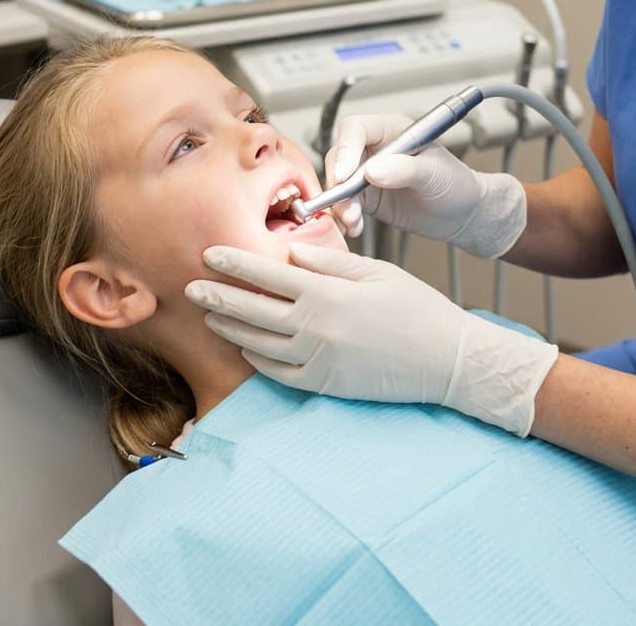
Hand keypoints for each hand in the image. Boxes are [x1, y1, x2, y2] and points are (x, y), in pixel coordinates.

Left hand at [186, 243, 558, 435]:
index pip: (267, 274)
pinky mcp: (324, 385)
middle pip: (252, 310)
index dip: (235, 262)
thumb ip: (329, 262)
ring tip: (209, 315)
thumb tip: (291, 249)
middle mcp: (316, 328)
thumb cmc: (416, 307)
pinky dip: (256, 358)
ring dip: (230, 327)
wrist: (446, 359)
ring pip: (258, 343)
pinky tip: (245, 346)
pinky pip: (278, 373)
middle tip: (189, 287)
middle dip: (217, 296)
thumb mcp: (376, 272)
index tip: (209, 253)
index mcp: (328, 294)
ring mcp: (318, 360)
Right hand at [327, 114, 527, 258]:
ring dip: (340, 204)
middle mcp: (375, 149)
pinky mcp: (366, 197)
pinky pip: (345, 203)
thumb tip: (372, 171)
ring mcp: (367, 173)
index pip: (356, 129)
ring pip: (338, 183)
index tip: (345, 176)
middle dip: (338, 183)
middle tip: (346, 206)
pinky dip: (344, 217)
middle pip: (339, 157)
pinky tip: (355, 228)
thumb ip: (405, 170)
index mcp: (391, 130)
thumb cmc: (455, 184)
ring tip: (353, 222)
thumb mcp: (435, 174)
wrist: (462, 214)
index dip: (346, 149)